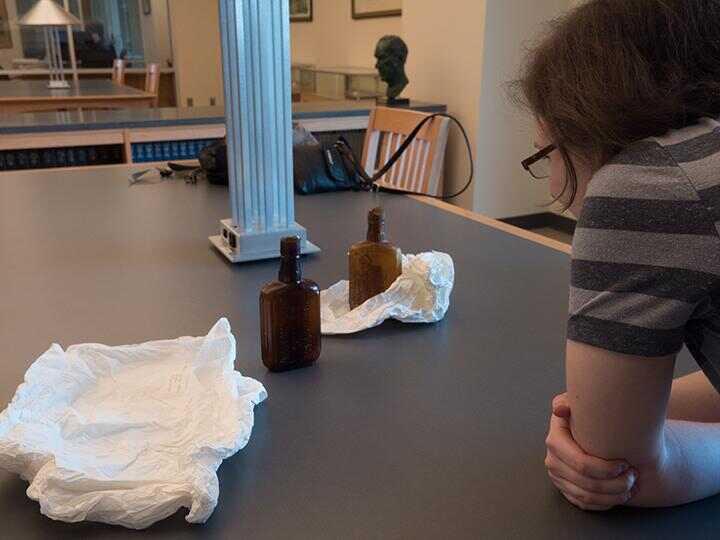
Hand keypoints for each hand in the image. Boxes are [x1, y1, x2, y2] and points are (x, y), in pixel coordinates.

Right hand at [545, 393, 638, 510]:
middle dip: (614, 483)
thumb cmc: (588, 414)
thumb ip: (570, 401)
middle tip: (633, 476)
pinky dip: (605, 502)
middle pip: (585, 483)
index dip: (605, 468)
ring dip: (612, 495)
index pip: (580, 463)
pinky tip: (620, 494)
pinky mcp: (566, 489)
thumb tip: (559, 408)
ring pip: (586, 496)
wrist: (589, 428)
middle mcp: (553, 460)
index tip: (625, 463)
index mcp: (555, 440)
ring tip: (631, 485)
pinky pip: (584, 503)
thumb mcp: (578, 402)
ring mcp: (558, 477)